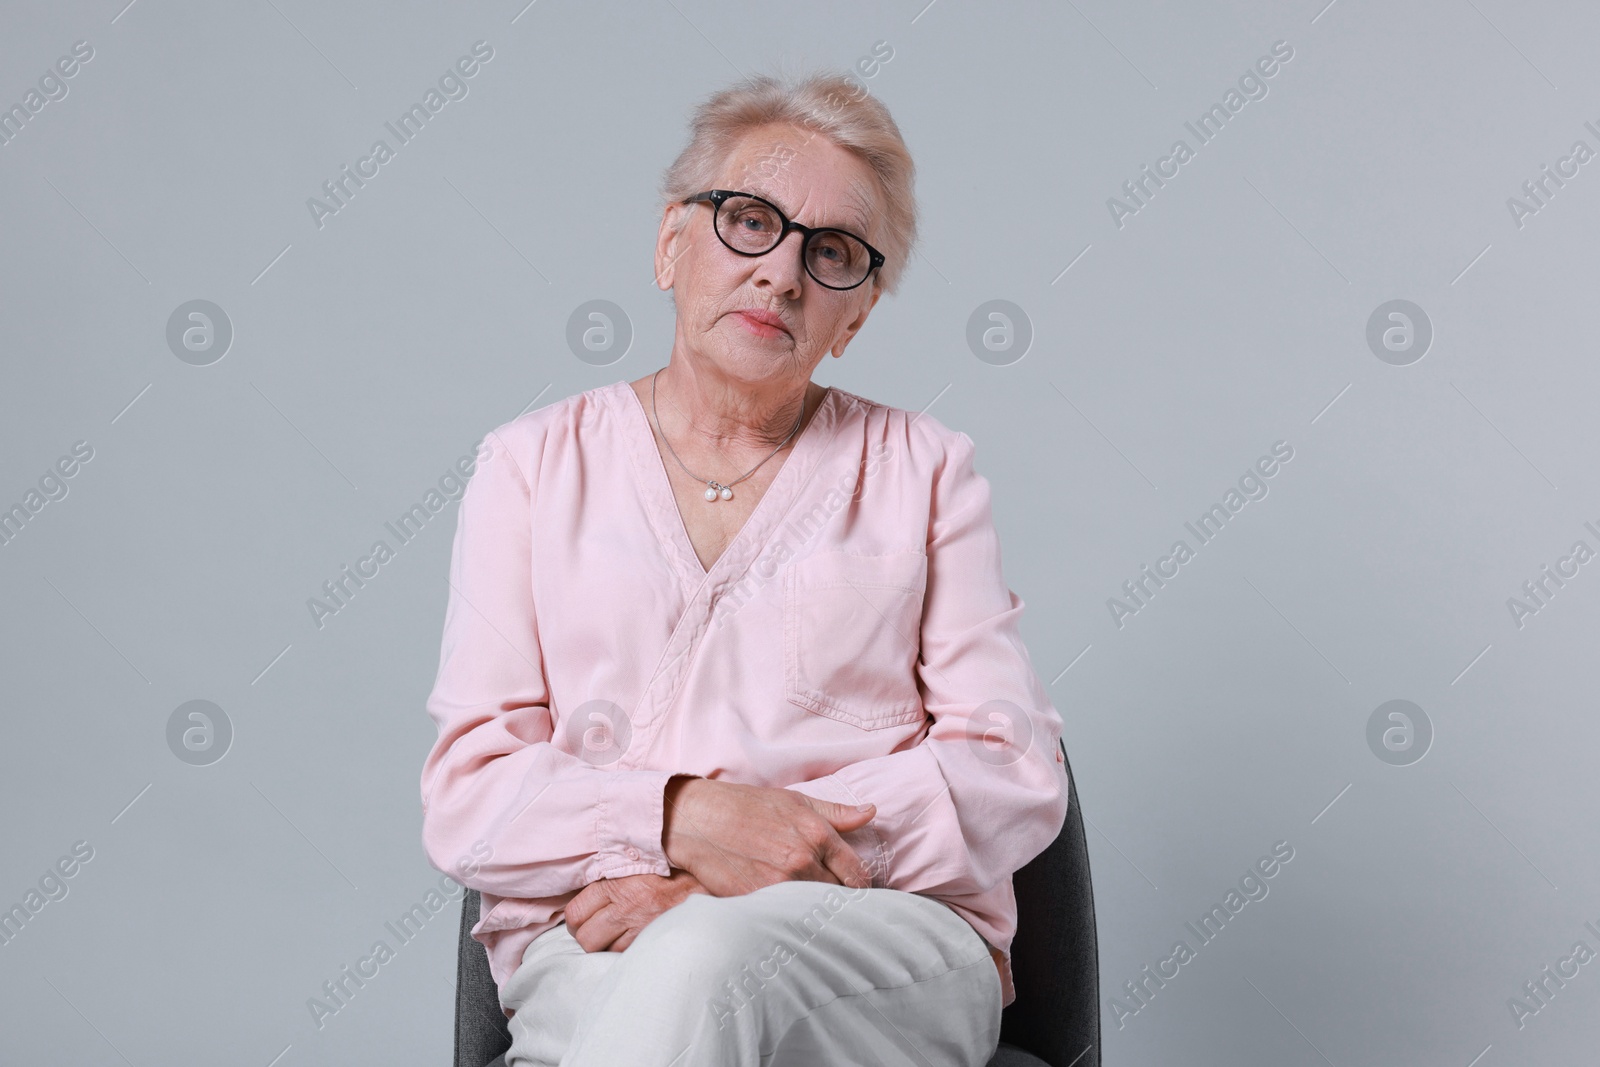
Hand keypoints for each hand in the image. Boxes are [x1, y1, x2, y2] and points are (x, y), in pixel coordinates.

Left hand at [564, 868, 709, 952]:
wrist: (709, 878)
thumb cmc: (671, 867)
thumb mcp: (637, 863)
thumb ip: (611, 877)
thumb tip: (584, 895)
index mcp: (618, 883)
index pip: (576, 912)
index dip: (576, 919)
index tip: (582, 917)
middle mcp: (628, 907)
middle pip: (585, 938)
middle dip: (587, 937)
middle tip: (596, 930)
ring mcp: (643, 927)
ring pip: (605, 952)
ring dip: (608, 946)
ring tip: (619, 934)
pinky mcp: (657, 940)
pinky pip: (628, 955)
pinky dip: (628, 951)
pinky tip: (636, 939)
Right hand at [661, 776, 876, 897]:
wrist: (698, 820)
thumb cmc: (746, 806)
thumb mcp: (794, 801)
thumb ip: (835, 812)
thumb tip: (870, 812)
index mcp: (816, 835)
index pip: (856, 873)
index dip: (861, 886)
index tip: (857, 890)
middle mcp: (802, 861)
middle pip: (839, 896)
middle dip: (839, 899)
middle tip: (835, 903)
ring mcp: (779, 885)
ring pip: (814, 910)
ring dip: (816, 911)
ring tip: (812, 910)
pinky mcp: (756, 902)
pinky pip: (786, 918)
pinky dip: (790, 919)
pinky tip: (788, 917)